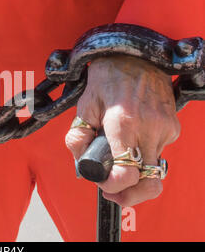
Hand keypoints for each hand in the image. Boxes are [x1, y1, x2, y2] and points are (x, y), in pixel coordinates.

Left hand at [65, 55, 180, 206]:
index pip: (127, 173)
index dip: (114, 186)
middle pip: (149, 182)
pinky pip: (158, 152)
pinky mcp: (172, 127)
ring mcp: (165, 128)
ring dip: (136, 174)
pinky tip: (129, 141)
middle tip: (113, 194)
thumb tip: (82, 166)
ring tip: (117, 160)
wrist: (135, 56)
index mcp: (123, 122)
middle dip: (130, 195)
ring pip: (154, 169)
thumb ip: (78, 138)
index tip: (103, 185)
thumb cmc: (107, 79)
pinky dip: (143, 155)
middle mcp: (149, 128)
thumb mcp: (84, 106)